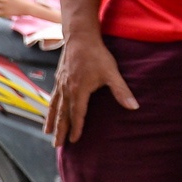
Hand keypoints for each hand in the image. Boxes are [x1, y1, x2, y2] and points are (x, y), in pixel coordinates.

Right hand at [45, 29, 137, 146]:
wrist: (80, 36)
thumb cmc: (96, 54)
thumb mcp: (111, 72)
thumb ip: (121, 91)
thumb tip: (134, 107)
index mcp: (79, 90)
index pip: (77, 114)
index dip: (76, 128)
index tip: (74, 141)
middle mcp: (67, 89)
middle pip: (62, 114)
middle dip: (59, 130)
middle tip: (57, 145)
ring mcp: (60, 83)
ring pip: (54, 106)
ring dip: (51, 121)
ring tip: (47, 132)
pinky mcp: (59, 78)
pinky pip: (52, 97)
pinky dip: (50, 107)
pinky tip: (49, 111)